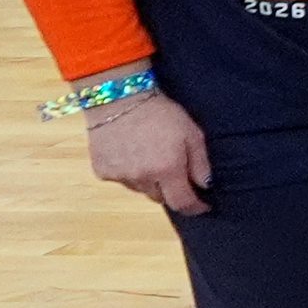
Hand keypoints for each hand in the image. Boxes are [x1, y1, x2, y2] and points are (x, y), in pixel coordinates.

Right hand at [84, 92, 207, 215]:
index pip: (182, 203)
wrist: (118, 99)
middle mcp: (142, 178)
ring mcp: (120, 176)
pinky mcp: (102, 172)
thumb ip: (200, 163)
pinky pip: (121, 180)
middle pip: (161, 197)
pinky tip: (130, 153)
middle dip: (170, 189)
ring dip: (149, 181)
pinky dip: (129, 173)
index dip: (195, 208)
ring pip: (140, 190)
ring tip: (149, 156)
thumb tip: (205, 186)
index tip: (202, 207)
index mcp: (167, 170)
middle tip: (172, 170)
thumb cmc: (160, 113)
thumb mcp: (191, 133)